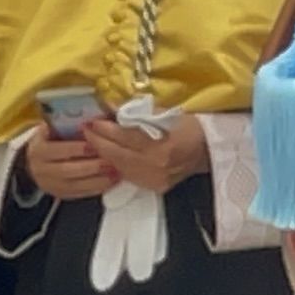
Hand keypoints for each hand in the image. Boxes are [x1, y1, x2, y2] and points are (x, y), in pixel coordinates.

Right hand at [24, 132, 118, 201]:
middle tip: (111, 160)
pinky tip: (112, 181)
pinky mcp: (62, 195)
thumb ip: (62, 124)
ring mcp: (52, 186)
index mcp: (39, 151)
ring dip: (99, 179)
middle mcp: (42, 170)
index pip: (58, 150)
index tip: (95, 143)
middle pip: (69, 170)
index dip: (76, 148)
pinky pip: (82, 194)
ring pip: (77, 185)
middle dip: (91, 166)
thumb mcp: (49, 130)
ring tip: (117, 171)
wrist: (34, 164)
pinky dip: (98, 188)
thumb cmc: (48, 141)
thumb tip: (87, 118)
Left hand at [81, 115, 208, 194]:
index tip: (93, 120)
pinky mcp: (154, 186)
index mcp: (160, 147)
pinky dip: (116, 164)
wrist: (208, 150)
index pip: (124, 137)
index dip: (105, 128)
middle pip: (117, 154)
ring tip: (92, 141)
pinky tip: (108, 155)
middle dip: (98, 141)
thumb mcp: (165, 113)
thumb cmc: (189, 127)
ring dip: (103, 154)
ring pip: (119, 167)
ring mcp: (154, 179)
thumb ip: (138, 112)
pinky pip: (128, 175)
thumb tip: (112, 107)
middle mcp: (155, 166)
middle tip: (86, 130)